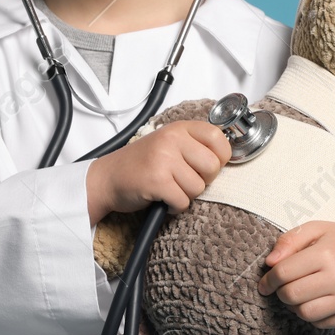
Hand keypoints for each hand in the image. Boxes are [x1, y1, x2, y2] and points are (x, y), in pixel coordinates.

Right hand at [86, 120, 231, 220]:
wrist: (107, 178)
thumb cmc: (141, 163)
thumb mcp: (168, 143)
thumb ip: (194, 144)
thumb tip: (227, 157)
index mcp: (179, 128)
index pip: (219, 138)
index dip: (220, 158)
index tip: (206, 166)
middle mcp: (172, 139)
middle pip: (212, 167)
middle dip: (202, 180)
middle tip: (183, 180)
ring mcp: (163, 159)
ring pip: (198, 188)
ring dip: (186, 195)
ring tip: (169, 188)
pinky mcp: (156, 181)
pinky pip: (183, 201)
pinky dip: (175, 207)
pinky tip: (163, 199)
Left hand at [257, 221, 334, 329]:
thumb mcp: (317, 229)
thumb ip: (289, 240)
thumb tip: (270, 263)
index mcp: (327, 253)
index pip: (284, 272)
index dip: (269, 279)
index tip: (266, 282)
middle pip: (291, 295)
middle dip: (281, 292)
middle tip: (283, 287)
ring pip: (304, 313)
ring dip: (294, 306)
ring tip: (299, 294)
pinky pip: (320, 323)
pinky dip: (312, 315)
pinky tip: (317, 300)